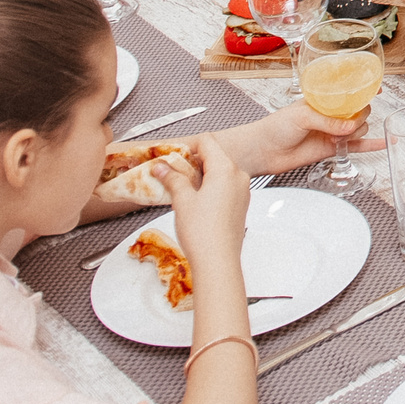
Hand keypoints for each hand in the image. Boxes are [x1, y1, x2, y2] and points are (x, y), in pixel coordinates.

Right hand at [162, 134, 251, 273]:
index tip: (171, 156)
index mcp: (226, 169)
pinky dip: (210, 187)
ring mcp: (243, 190)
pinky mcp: (241, 204)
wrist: (218, 261)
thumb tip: (162, 167)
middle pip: (215, 156)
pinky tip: (195, 201)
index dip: (187, 146)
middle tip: (172, 173)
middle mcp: (239, 176)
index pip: (207, 142)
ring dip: (201, 176)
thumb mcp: (182, 200)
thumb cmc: (202, 232)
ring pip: (220, 172)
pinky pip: (225, 186)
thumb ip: (172, 178)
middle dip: (192, 162)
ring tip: (181, 189)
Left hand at [210, 102, 382, 175]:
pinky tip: (386, 143)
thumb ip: (328, 121)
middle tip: (346, 123)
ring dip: (357, 132)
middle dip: (360, 115)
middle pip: (359, 110)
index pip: (348, 90)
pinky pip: (357, 147)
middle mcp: (331, 114)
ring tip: (339, 138)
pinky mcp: (332, 149)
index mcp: (323, 100)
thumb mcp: (301, 116)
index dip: (364, 87)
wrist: (262, 152)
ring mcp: (333, 131)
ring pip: (359, 128)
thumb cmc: (275, 127)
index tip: (378, 86)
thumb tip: (350, 127)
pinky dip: (372, 145)